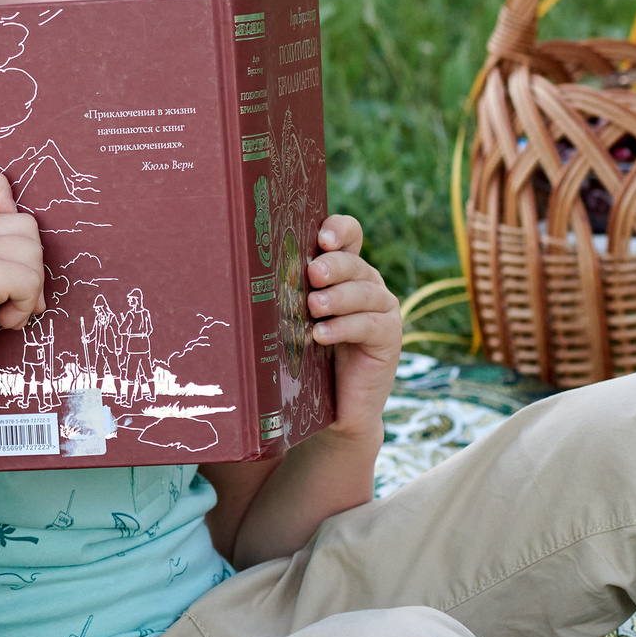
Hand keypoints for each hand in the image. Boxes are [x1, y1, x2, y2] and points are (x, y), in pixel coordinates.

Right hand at [0, 167, 45, 411]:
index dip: (0, 192)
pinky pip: (31, 282)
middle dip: (28, 265)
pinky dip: (24, 309)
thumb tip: (37, 257)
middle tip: (8, 297)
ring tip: (0, 312)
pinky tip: (1, 322)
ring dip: (29, 291)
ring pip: (34, 256)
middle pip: (27, 225)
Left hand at [304, 214, 398, 441]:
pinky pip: (370, 325)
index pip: (349, 234)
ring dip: (337, 298)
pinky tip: (322, 335)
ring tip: (313, 307)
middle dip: (332, 266)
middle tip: (312, 275)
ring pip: (364, 292)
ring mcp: (382, 309)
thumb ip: (287, 290)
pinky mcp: (390, 337)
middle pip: (353, 262)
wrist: (333, 407)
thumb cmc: (306, 355)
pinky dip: (344, 328)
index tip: (321, 239)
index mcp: (344, 269)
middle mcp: (367, 283)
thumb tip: (245, 268)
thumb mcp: (294, 316)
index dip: (339, 229)